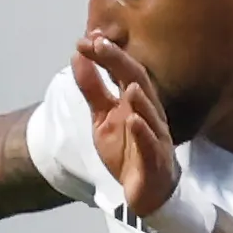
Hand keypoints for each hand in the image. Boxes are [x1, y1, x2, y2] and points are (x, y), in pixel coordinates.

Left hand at [73, 35, 180, 218]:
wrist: (145, 193)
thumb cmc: (128, 152)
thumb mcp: (102, 118)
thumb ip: (92, 89)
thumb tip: (77, 56)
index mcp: (136, 101)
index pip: (123, 71)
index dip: (106, 54)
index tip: (86, 39)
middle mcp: (149, 114)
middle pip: (138, 82)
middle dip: (120, 63)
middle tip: (100, 44)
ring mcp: (155, 137)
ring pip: (150, 114)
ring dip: (140, 98)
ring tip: (128, 84)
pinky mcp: (155, 161)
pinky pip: (150, 145)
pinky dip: (143, 133)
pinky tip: (134, 121)